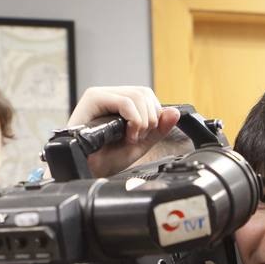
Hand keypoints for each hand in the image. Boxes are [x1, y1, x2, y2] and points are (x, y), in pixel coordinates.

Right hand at [65, 86, 180, 177]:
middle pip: (143, 92)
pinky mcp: (93, 99)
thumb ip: (159, 128)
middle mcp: (109, 96)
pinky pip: (124, 102)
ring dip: (142, 121)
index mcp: (119, 103)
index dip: (154, 113)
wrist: (90, 171)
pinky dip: (134, 120)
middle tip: (139, 137)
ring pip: (136, 96)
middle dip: (150, 118)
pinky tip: (127, 135)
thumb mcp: (142, 143)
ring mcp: (100, 96)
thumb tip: (175, 112)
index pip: (146, 94)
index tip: (147, 133)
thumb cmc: (109, 159)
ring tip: (131, 138)